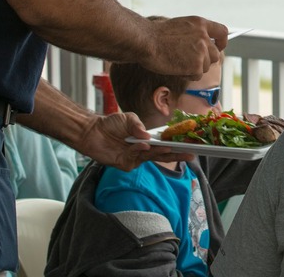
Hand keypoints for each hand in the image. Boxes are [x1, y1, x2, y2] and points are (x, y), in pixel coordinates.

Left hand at [74, 111, 189, 170]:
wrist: (92, 132)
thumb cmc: (110, 124)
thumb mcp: (128, 118)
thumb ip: (138, 126)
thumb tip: (148, 136)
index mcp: (146, 140)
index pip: (164, 144)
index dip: (176, 144)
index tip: (189, 143)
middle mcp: (142, 150)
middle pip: (163, 154)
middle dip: (177, 154)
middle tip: (191, 154)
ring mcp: (135, 158)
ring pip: (152, 157)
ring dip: (162, 153)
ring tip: (174, 149)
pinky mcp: (125, 164)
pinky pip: (137, 159)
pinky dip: (141, 151)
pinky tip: (144, 145)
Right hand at [143, 16, 227, 78]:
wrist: (146, 41)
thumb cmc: (156, 35)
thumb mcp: (181, 26)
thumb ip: (195, 34)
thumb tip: (204, 45)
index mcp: (200, 23)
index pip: (223, 32)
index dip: (221, 42)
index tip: (217, 47)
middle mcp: (204, 36)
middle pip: (216, 54)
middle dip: (205, 61)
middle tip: (191, 62)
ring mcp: (202, 50)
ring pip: (206, 67)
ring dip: (194, 68)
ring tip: (178, 62)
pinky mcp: (197, 65)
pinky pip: (197, 75)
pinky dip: (187, 75)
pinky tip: (176, 68)